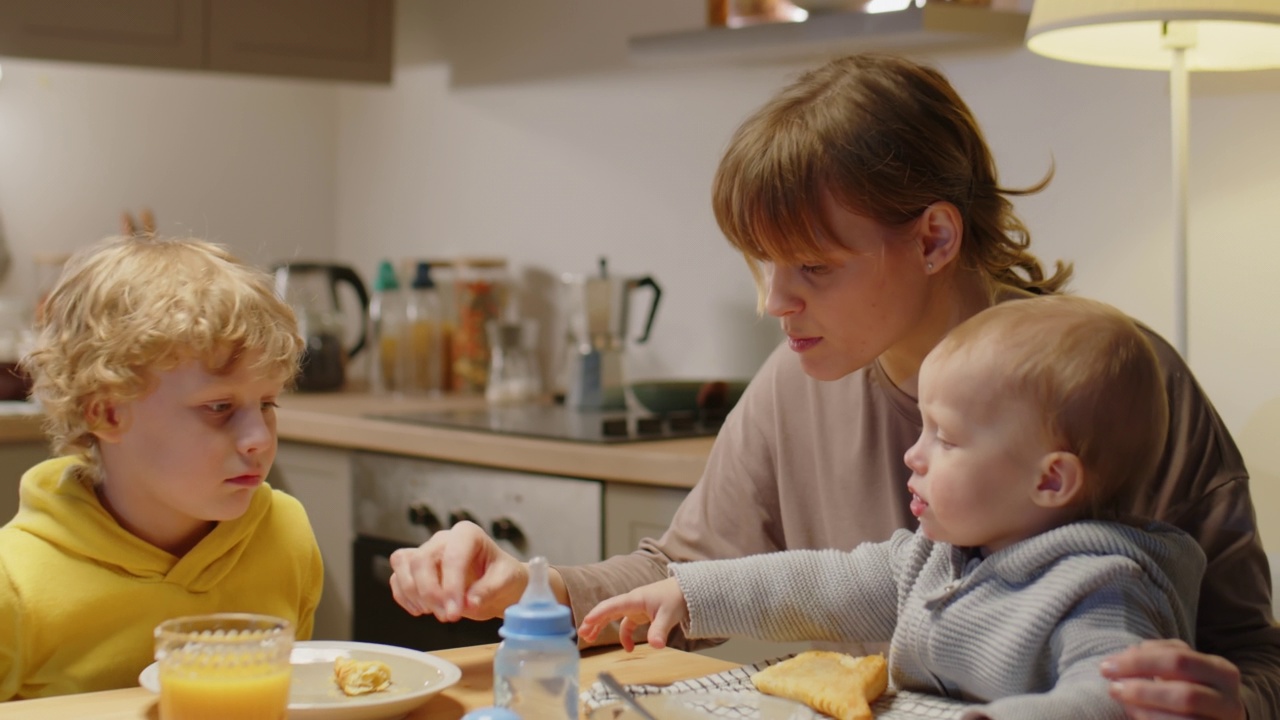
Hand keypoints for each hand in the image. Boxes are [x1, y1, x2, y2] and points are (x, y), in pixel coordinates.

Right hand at [388, 520, 527, 621]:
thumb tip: (469, 602)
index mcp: (468, 534)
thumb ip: (489, 590)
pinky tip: (422, 610)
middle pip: (421, 560)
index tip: (455, 612)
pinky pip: (397, 577)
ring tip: (437, 612)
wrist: (498, 584)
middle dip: (430, 593)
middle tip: (448, 616)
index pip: (451, 556)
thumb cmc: (503, 577)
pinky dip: (404, 596)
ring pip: (404, 564)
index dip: (450, 587)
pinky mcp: (415, 568)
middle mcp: (443, 539)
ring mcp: (427, 551)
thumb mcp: (506, 582)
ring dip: (415, 594)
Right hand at [578, 578, 686, 651]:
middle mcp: (632, 602)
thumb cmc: (676, 597)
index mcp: (635, 599)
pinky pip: (627, 625)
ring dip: (602, 627)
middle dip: (594, 622)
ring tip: (590, 639)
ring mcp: (636, 608)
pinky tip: (628, 649)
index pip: (612, 606)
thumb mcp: (669, 615)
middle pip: (608, 611)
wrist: (689, 590)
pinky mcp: (642, 614)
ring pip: (614, 617)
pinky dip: (625, 636)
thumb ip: (659, 630)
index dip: (598, 614)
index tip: (585, 623)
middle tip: (581, 634)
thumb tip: (655, 646)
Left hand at [1101, 639, 1244, 718]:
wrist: (1217, 717)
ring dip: (1146, 711)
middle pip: (1185, 694)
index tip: (1107, 666)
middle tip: (1112, 687)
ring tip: (1123, 702)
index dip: (1139, 661)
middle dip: (1142, 690)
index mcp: (1221, 670)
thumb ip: (1157, 655)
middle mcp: (1229, 700)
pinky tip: (1135, 715)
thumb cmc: (1191, 686)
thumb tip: (1128, 653)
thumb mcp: (1181, 666)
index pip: (1178, 659)